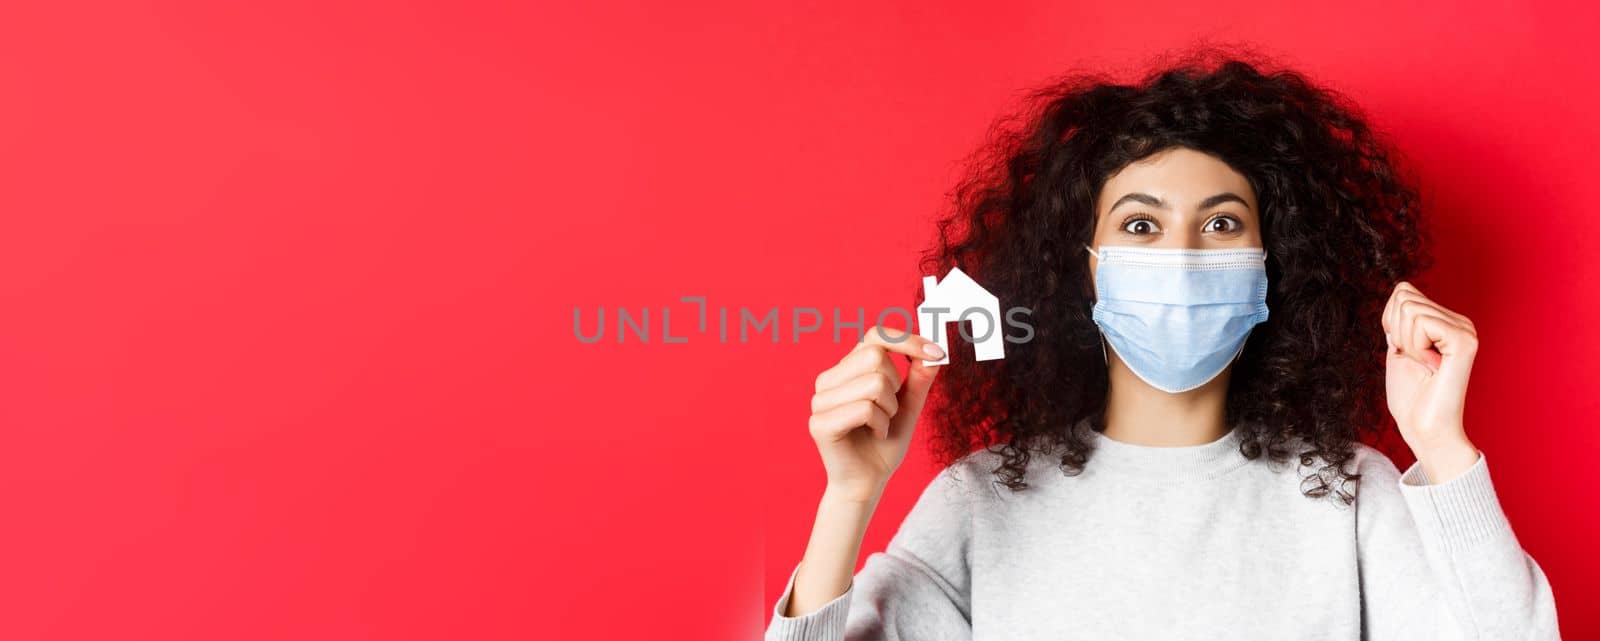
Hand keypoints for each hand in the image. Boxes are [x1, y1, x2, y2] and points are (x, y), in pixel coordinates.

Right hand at [808, 326, 943, 501]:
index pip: (875, 335)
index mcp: (846, 369)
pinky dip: (880, 424)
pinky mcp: (820, 423)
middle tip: (889, 411)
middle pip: (876, 356)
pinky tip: (874, 435)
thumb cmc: (884, 444)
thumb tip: (933, 351)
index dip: (907, 340)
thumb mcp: (908, 407)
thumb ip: (918, 378)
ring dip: (889, 410)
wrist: (868, 482)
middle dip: (895, 386)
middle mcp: (828, 380)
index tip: (937, 352)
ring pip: (874, 383)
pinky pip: (865, 408)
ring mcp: (820, 401)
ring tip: (879, 426)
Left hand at [1381, 281, 1480, 480]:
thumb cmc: (1412, 398)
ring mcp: (1465, 330)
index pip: (1403, 291)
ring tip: (1425, 366)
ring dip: (1406, 343)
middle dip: (1397, 332)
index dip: (1390, 321)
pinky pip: (1421, 321)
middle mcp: (1461, 323)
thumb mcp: (1399, 350)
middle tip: (1416, 362)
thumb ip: (1401, 322)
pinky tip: (1430, 366)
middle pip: (1404, 296)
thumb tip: (1402, 294)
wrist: (1424, 429)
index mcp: (1447, 323)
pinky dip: (1415, 346)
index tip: (1405, 351)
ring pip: (1409, 308)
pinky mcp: (1465, 341)